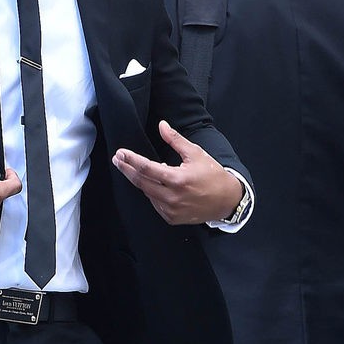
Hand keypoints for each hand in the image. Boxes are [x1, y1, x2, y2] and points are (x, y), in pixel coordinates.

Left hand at [113, 121, 242, 225]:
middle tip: (118, 160)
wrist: (226, 200)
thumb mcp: (195, 153)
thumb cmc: (212, 175)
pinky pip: (155, 203)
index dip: (131, 160)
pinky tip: (154, 185)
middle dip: (127, 170)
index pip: (147, 168)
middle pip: (141, 182)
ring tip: (137, 169)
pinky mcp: (172, 218)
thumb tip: (161, 125)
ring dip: (141, 181)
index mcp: (178, 179)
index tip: (120, 153)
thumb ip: (176, 140)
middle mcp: (172, 197)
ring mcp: (171, 210)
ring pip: (147, 193)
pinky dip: (152, 193)